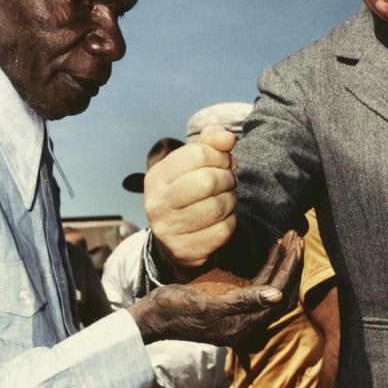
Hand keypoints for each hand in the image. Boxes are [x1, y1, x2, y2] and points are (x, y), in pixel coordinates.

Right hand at [128, 231, 301, 344]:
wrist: (153, 316)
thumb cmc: (175, 309)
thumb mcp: (206, 304)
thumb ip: (241, 301)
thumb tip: (275, 295)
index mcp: (244, 326)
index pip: (278, 295)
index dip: (289, 269)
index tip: (295, 243)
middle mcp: (248, 323)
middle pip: (281, 292)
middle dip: (291, 263)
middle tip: (297, 235)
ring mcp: (242, 314)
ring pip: (273, 287)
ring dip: (283, 263)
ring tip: (290, 238)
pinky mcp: (235, 304)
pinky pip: (260, 285)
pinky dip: (269, 266)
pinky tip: (273, 250)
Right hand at [145, 125, 237, 267]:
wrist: (174, 240)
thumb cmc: (188, 193)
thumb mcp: (191, 165)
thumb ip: (210, 143)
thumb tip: (228, 137)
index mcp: (157, 176)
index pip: (199, 154)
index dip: (220, 156)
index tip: (222, 163)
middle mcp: (157, 203)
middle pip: (208, 181)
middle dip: (227, 179)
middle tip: (228, 182)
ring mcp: (168, 229)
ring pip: (218, 206)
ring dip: (230, 200)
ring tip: (225, 200)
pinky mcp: (185, 250)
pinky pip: (223, 230)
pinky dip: (230, 222)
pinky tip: (222, 219)